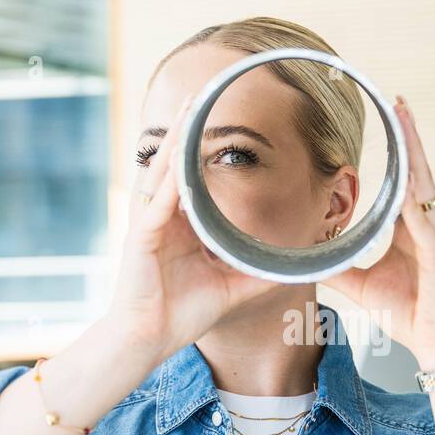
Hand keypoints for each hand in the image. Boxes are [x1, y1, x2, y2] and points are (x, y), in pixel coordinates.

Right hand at [108, 92, 278, 365]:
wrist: (150, 341)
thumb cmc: (181, 316)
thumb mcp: (231, 290)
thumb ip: (258, 275)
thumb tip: (291, 269)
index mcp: (178, 226)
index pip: (188, 178)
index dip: (198, 149)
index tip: (214, 123)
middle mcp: (161, 218)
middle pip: (173, 164)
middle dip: (184, 129)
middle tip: (199, 94)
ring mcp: (149, 225)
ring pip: (163, 173)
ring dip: (175, 141)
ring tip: (187, 109)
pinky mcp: (142, 238)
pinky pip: (158, 203)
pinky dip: (169, 181)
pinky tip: (179, 160)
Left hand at [326, 95, 434, 370]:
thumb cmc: (409, 317)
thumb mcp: (361, 286)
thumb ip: (340, 268)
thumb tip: (311, 258)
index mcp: (412, 231)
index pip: (405, 181)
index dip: (400, 152)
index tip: (392, 122)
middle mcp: (428, 226)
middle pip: (418, 170)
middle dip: (410, 136)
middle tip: (399, 101)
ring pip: (424, 180)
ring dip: (414, 148)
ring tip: (406, 116)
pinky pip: (423, 210)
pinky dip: (416, 185)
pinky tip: (408, 164)